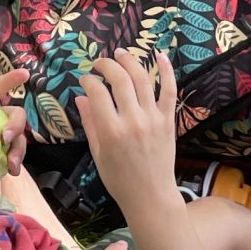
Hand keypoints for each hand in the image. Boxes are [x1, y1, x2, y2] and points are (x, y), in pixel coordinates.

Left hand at [0, 71, 27, 173]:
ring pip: (19, 137)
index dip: (9, 80)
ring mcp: (0, 137)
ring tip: (12, 164)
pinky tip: (13, 171)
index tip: (25, 74)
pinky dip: (16, 163)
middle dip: (15, 124)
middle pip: (15, 114)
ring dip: (18, 149)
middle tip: (6, 138)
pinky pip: (14, 155)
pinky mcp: (1, 154)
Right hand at [75, 50, 178, 214]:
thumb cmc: (119, 178)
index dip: (88, 80)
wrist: (150, 195)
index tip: (85, 80)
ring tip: (120, 54)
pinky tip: (159, 55)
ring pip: (142, 78)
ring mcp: (153, 119)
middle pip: (119, 79)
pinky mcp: (168, 120)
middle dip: (106, 64)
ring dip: (130, 61)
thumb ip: (90, 122)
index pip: (97, 92)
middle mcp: (132, 121)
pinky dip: (166, 70)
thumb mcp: (98, 152)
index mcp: (111, 131)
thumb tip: (81, 97)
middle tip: (99, 63)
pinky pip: (169, 90)